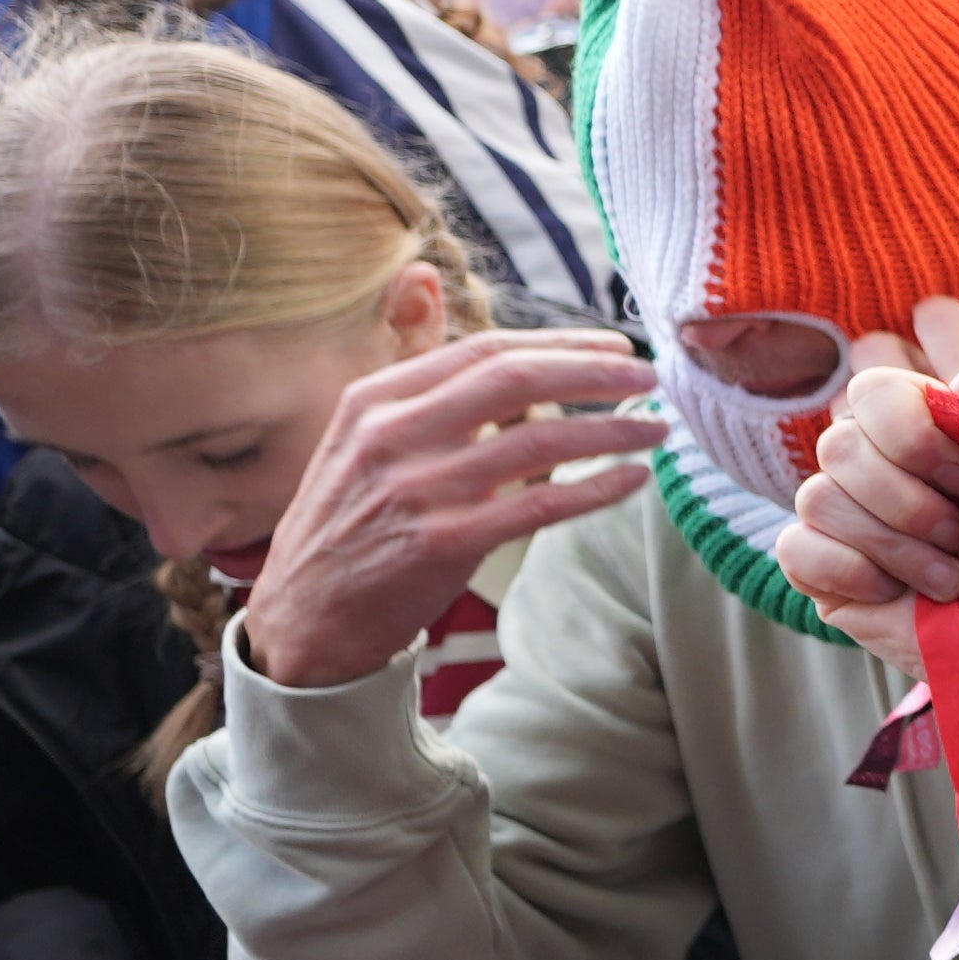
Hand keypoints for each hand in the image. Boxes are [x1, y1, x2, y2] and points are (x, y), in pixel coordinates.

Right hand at [238, 331, 664, 692]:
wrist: (303, 617)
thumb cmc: (350, 522)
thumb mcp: (362, 439)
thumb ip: (423, 392)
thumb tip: (496, 346)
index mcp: (375, 400)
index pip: (482, 350)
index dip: (558, 342)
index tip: (612, 345)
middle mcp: (392, 435)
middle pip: (513, 380)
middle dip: (593, 372)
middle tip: (649, 374)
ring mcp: (417, 489)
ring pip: (537, 441)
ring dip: (609, 430)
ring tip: (655, 428)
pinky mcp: (443, 543)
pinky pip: (540, 505)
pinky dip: (596, 488)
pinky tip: (633, 479)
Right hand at [779, 300, 958, 663]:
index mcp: (940, 431)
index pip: (882, 374)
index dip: (920, 418)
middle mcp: (885, 464)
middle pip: (845, 432)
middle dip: (913, 487)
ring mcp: (849, 517)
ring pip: (820, 492)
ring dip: (898, 539)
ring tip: (956, 575)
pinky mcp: (825, 572)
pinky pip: (798, 547)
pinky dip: (855, 569)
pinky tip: (901, 594)